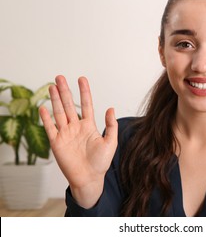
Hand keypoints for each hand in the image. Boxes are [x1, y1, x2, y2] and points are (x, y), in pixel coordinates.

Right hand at [39, 75, 117, 207]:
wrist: (89, 178)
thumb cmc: (101, 162)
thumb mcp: (111, 142)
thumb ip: (111, 125)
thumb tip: (110, 108)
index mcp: (89, 126)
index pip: (86, 104)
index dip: (84, 92)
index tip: (81, 79)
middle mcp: (76, 127)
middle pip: (69, 105)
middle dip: (64, 91)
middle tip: (60, 77)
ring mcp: (65, 134)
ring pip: (59, 113)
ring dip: (55, 100)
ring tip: (52, 86)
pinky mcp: (57, 143)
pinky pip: (50, 128)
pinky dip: (46, 118)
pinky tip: (43, 107)